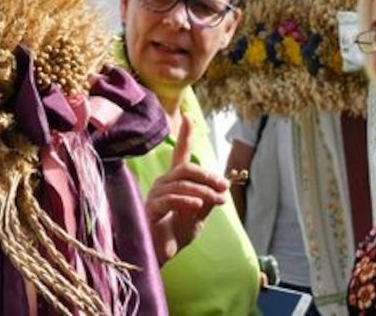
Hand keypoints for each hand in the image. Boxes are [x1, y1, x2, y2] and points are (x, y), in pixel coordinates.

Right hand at [145, 114, 228, 263]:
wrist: (158, 257)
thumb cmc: (174, 235)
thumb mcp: (197, 218)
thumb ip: (207, 202)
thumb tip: (221, 189)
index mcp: (174, 182)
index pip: (179, 155)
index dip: (184, 135)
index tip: (188, 117)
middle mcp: (162, 184)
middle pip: (185, 167)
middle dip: (208, 175)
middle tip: (224, 187)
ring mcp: (155, 195)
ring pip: (182, 183)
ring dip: (205, 191)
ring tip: (219, 201)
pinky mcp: (151, 209)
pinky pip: (170, 199)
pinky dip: (186, 200)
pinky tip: (197, 206)